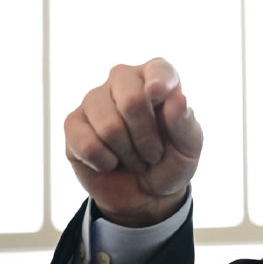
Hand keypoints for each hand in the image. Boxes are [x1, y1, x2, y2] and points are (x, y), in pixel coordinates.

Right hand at [64, 58, 202, 226]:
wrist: (143, 193)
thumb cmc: (171, 162)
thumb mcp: (189, 148)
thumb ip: (185, 123)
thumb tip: (178, 98)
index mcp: (157, 77)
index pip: (159, 70)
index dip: (159, 83)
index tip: (157, 95)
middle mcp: (123, 80)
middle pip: (132, 101)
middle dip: (146, 138)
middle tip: (154, 154)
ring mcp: (94, 99)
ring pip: (109, 127)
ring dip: (128, 153)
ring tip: (135, 158)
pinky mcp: (73, 122)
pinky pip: (87, 144)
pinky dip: (105, 162)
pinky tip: (111, 161)